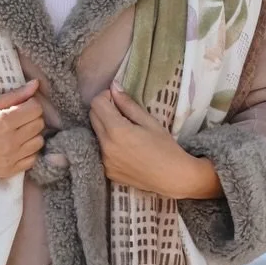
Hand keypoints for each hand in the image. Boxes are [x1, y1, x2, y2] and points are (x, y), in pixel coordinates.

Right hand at [0, 80, 44, 178]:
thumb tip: (36, 84)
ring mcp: (9, 159)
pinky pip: (32, 160)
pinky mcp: (7, 171)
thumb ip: (14, 96)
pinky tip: (15, 146)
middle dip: (31, 118)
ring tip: (16, 132)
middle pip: (39, 125)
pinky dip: (27, 151)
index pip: (36, 109)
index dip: (30, 104)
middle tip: (18, 117)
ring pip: (38, 142)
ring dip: (31, 135)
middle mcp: (9, 142)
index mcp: (3, 122)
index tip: (21, 105)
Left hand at [88, 87, 222, 200]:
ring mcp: (105, 161)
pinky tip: (127, 149)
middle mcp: (105, 146)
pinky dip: (110, 145)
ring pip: (97, 135)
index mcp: (116, 131)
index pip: (97, 104)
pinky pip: (102, 151)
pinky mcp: (107, 172)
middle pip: (93, 118)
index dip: (106, 97)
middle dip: (103, 110)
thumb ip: (128, 104)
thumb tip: (114, 87)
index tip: (117, 99)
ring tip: (126, 132)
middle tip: (121, 113)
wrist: (172, 177)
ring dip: (106, 128)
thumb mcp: (149, 121)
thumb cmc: (165, 147)